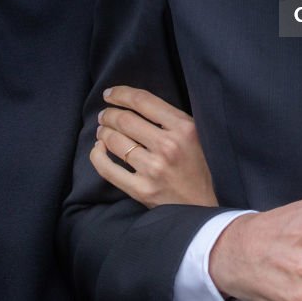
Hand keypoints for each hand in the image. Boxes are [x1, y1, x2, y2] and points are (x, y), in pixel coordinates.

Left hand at [91, 85, 217, 207]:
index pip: (143, 101)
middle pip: (125, 120)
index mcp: (183, 127)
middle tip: (104, 115)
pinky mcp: (142, 190)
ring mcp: (153, 169)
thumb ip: (170, 118)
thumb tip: (134, 103)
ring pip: (115, 141)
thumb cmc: (199, 166)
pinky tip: (98, 149)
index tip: (109, 94)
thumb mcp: (195, 134)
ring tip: (102, 130)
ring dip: (103, 132)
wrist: (204, 207)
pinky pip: (108, 169)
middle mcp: (167, 146)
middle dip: (109, 114)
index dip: (121, 94)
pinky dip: (98, 156)